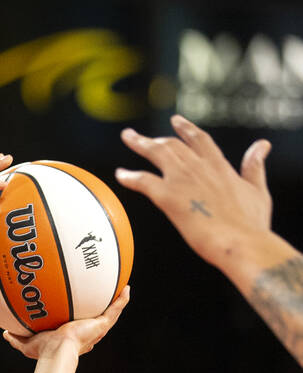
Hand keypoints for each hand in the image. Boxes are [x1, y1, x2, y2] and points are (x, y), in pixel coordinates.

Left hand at [3, 285, 128, 358]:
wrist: (57, 352)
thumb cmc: (44, 353)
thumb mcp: (27, 345)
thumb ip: (16, 338)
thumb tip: (5, 332)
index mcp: (74, 337)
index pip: (80, 327)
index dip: (83, 319)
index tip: (81, 309)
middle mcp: (87, 333)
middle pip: (96, 319)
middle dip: (100, 308)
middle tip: (101, 295)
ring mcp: (96, 330)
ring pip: (110, 314)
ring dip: (117, 301)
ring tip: (122, 288)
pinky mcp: (102, 326)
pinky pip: (115, 310)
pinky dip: (122, 300)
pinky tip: (126, 288)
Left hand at [116, 115, 272, 267]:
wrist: (241, 241)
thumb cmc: (251, 224)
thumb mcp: (257, 190)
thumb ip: (254, 166)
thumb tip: (262, 145)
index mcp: (219, 166)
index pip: (199, 140)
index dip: (186, 129)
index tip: (176, 121)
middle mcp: (199, 167)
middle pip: (172, 144)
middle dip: (154, 138)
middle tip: (137, 136)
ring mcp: (183, 180)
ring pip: (157, 154)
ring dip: (140, 144)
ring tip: (127, 137)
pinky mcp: (169, 198)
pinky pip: (144, 181)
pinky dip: (131, 177)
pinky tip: (120, 175)